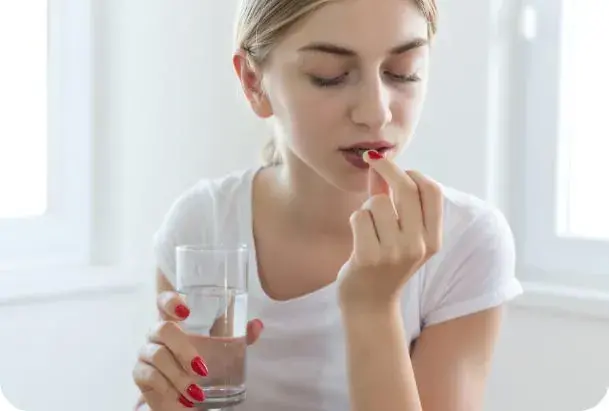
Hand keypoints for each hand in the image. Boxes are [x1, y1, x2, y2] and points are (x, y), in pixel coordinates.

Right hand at [132, 291, 263, 409]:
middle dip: (183, 348)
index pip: (163, 301)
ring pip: (157, 355)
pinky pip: (149, 375)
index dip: (169, 301)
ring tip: (196, 391)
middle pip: (162, 328)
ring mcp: (146, 352)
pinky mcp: (140, 373)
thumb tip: (257, 325)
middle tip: (202, 367)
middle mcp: (157, 334)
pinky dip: (167, 387)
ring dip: (179, 375)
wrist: (183, 396)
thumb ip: (240, 337)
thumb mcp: (223, 350)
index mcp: (175, 322)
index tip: (186, 311)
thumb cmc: (199, 365)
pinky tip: (181, 396)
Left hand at [337, 150, 442, 308]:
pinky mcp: (369, 257)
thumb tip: (380, 162)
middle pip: (407, 188)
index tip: (396, 165)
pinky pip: (359, 216)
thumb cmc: (384, 264)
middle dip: (387, 168)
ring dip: (367, 207)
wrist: (370, 306)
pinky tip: (358, 239)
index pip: (432, 191)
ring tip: (368, 228)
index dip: (413, 173)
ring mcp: (394, 253)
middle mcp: (418, 245)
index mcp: (433, 239)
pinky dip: (355, 221)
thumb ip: (391, 197)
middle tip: (372, 159)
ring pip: (378, 201)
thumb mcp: (398, 234)